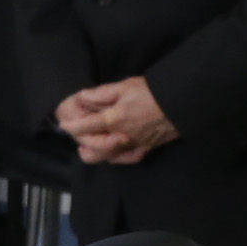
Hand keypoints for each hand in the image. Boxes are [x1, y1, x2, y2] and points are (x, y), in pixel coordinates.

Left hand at [56, 77, 177, 165]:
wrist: (182, 103)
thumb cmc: (153, 91)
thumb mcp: (125, 86)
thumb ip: (102, 94)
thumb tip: (82, 97)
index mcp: (115, 119)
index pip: (86, 126)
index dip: (72, 126)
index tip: (64, 125)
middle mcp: (121, 137)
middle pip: (92, 147)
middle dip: (81, 140)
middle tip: (77, 132)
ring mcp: (134, 146)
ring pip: (106, 157)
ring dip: (95, 151)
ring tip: (87, 144)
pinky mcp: (145, 149)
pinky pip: (125, 159)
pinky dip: (114, 156)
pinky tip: (111, 151)